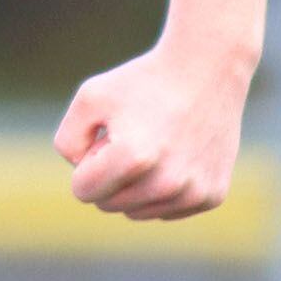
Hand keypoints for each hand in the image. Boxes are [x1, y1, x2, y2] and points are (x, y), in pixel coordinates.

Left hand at [52, 38, 255, 220]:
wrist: (207, 68)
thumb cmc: (143, 81)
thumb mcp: (90, 97)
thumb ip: (67, 141)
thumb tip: (82, 176)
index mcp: (132, 158)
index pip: (83, 190)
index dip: (86, 162)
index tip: (104, 136)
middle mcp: (166, 182)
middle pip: (109, 204)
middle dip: (109, 174)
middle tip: (129, 137)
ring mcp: (193, 192)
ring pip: (138, 212)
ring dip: (134, 186)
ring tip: (152, 145)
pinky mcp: (213, 196)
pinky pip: (167, 210)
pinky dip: (163, 190)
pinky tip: (175, 155)